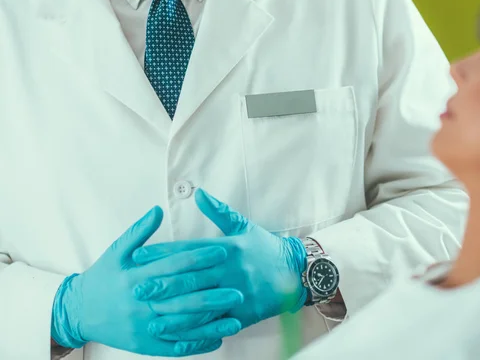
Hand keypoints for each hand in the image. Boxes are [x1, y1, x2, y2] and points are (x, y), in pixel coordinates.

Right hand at [51, 206, 244, 356]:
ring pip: (181, 326)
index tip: (222, 251)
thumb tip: (158, 210)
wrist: (78, 311)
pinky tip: (217, 340)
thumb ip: (139, 231)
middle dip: (212, 294)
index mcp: (136, 276)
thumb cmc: (102, 277)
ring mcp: (143, 326)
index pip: (173, 265)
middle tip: (239, 289)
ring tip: (236, 320)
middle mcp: (141, 302)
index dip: (198, 257)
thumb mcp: (116, 251)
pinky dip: (195, 345)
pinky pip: (173, 347)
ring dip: (210, 324)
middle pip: (182, 298)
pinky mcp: (144, 345)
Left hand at [133, 190, 307, 327]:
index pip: (190, 250)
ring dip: (175, 309)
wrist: (295, 272)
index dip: (164, 253)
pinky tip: (180, 331)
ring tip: (151, 313)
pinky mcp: (243, 312)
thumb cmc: (266, 248)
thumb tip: (198, 192)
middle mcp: (231, 270)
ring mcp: (237, 293)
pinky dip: (197, 328)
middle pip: (192, 277)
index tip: (141, 256)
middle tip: (138, 287)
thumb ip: (218, 211)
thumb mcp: (244, 226)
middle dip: (163, 283)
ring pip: (202, 302)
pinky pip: (217, 321)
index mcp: (227, 248)